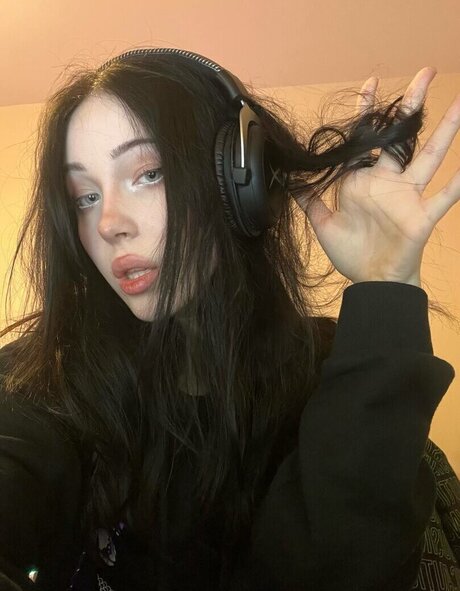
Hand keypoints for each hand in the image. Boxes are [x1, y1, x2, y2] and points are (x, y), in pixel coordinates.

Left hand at [298, 67, 459, 286]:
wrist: (371, 281)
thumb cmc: (352, 253)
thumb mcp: (323, 224)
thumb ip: (309, 199)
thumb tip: (290, 178)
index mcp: (362, 180)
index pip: (365, 138)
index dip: (368, 110)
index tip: (371, 82)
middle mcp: (387, 181)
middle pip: (400, 137)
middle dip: (411, 106)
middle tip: (424, 74)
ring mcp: (407, 196)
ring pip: (427, 156)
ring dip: (444, 131)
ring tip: (459, 105)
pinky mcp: (422, 215)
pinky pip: (445, 196)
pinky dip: (459, 182)